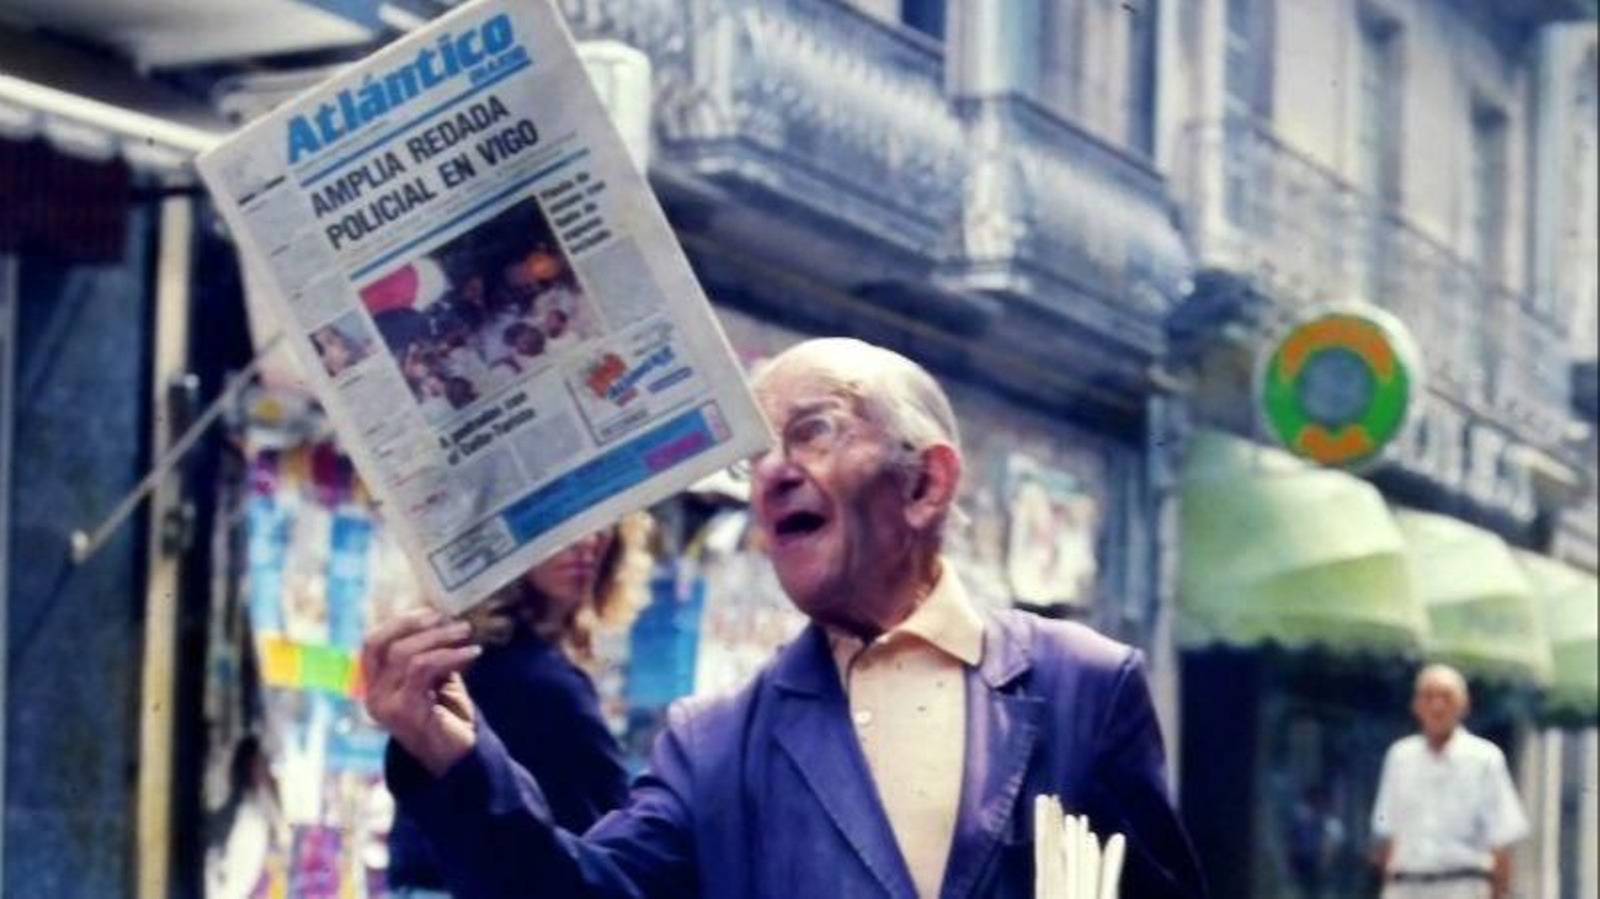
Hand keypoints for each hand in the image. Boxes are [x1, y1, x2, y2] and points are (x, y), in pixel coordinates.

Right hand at [362, 608, 482, 775]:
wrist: (461, 759)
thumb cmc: (449, 718)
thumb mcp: (436, 678)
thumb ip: (430, 653)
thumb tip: (441, 619)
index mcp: (375, 687)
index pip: (371, 644)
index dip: (399, 623)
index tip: (433, 613)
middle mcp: (372, 697)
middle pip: (381, 644)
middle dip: (418, 626)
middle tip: (455, 623)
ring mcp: (384, 705)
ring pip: (404, 654)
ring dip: (440, 639)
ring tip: (468, 636)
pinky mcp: (404, 711)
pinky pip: (422, 669)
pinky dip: (450, 656)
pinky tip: (473, 654)